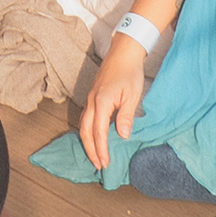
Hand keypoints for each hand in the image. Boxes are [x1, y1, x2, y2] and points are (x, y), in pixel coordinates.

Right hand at [78, 29, 152, 172]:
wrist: (123, 51)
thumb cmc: (130, 72)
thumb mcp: (132, 95)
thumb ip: (126, 116)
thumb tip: (122, 135)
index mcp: (102, 101)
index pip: (99, 132)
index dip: (101, 149)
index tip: (105, 162)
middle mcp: (92, 101)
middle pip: (85, 131)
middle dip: (91, 150)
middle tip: (99, 165)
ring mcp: (90, 97)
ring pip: (83, 124)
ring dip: (88, 142)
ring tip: (95, 155)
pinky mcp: (92, 95)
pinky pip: (86, 117)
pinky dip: (88, 131)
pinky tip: (94, 137)